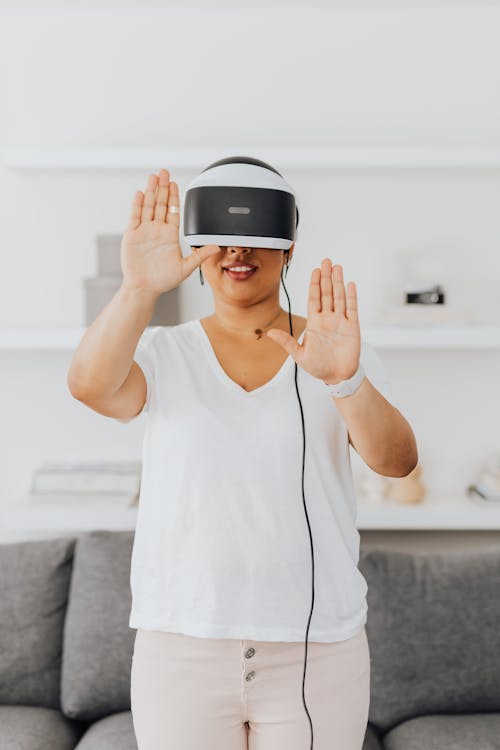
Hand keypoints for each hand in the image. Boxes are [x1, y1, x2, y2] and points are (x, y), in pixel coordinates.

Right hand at [121, 168, 219, 295]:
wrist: (144, 288)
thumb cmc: (163, 280)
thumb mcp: (186, 268)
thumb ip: (200, 255)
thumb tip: (216, 247)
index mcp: (170, 235)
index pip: (173, 211)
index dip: (174, 197)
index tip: (176, 184)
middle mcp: (157, 230)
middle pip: (160, 204)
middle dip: (163, 188)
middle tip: (164, 172)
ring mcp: (144, 231)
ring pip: (147, 206)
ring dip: (150, 191)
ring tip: (153, 177)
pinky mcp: (132, 235)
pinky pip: (135, 217)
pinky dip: (137, 205)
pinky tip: (140, 193)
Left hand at [266, 258, 360, 383]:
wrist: (337, 377)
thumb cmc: (318, 367)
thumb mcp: (299, 355)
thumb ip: (287, 342)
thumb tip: (270, 333)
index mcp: (314, 323)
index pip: (314, 299)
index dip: (314, 284)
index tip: (314, 270)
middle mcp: (327, 319)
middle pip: (327, 293)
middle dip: (326, 277)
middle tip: (326, 261)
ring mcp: (341, 321)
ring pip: (339, 297)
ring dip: (338, 282)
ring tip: (337, 267)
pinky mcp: (353, 327)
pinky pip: (352, 309)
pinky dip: (351, 296)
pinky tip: (350, 285)